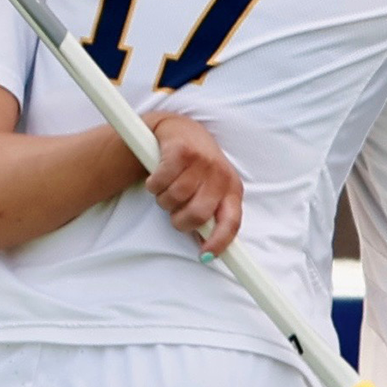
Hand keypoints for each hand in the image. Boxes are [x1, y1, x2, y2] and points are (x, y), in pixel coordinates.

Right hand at [141, 112, 242, 256]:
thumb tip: (206, 248)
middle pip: (198, 214)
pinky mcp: (181, 151)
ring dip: (164, 200)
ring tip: (167, 190)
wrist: (180, 131)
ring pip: (175, 198)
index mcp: (232, 188)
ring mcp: (202, 161)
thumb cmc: (196, 167)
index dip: (219, 242)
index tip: (205, 255)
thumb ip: (211, 214)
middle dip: (180, 220)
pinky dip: (154, 185)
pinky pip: (160, 182)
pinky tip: (157, 177)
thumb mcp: (211, 189)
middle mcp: (220, 174)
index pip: (231, 222)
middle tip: (175, 212)